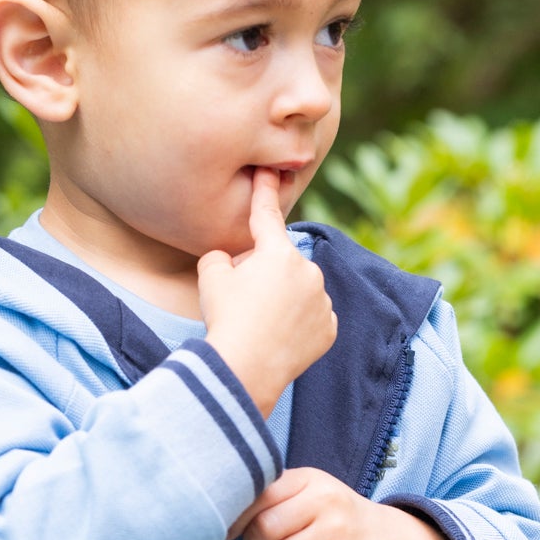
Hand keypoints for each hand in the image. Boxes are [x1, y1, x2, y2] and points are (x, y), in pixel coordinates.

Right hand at [198, 169, 336, 416]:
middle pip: (282, 263)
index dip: (266, 191)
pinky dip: (297, 324)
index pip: (268, 215)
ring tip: (260, 324)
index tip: (272, 171)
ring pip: (300, 291)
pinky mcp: (329, 328)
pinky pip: (312, 318)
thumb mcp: (210, 277)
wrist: (245, 368)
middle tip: (243, 301)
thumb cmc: (225, 318)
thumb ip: (221, 256)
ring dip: (283, 299)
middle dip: (265, 274)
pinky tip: (278, 337)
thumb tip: (232, 260)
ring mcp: (322, 301)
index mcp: (278, 252)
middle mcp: (308, 271)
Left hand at [229, 467, 455, 539]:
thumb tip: (220, 513)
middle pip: (264, 529)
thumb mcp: (308, 493)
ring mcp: (336, 532)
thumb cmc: (332, 517)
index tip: (232, 531)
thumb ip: (271, 496)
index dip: (237, 518)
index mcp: (308, 479)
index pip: (258, 494)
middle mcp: (324, 501)